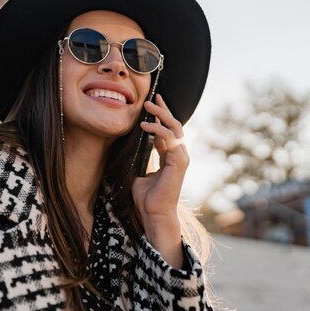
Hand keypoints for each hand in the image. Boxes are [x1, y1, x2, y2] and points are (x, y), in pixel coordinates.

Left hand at [132, 94, 187, 266]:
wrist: (154, 213)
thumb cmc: (147, 197)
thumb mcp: (139, 172)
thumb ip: (139, 158)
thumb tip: (128, 147)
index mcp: (170, 156)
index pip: (167, 130)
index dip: (160, 116)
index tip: (152, 104)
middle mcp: (178, 154)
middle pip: (174, 125)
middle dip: (163, 109)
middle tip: (153, 97)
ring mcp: (181, 157)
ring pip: (175, 128)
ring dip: (161, 115)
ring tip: (148, 106)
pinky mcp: (179, 161)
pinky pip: (170, 139)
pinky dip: (158, 130)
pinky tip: (145, 126)